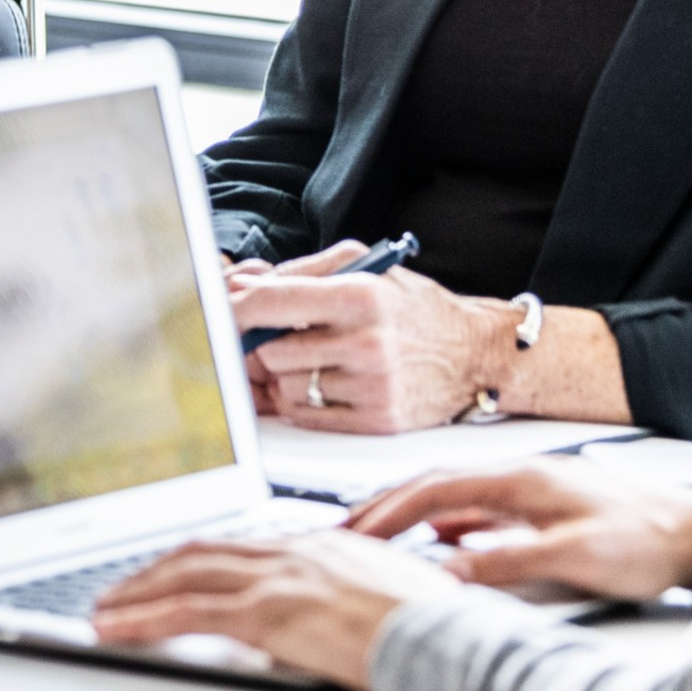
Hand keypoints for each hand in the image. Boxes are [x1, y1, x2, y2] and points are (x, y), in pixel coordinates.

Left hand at [90, 530, 466, 690]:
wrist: (457, 644)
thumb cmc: (445, 635)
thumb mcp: (402, 606)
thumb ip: (363, 606)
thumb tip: (350, 627)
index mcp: (330, 546)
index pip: (248, 544)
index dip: (203, 556)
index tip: (178, 568)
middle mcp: (298, 551)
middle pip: (206, 552)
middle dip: (156, 569)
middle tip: (122, 587)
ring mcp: (281, 578)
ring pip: (185, 575)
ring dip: (136, 592)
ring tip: (105, 610)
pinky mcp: (268, 613)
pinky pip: (187, 612)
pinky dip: (142, 619)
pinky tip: (116, 630)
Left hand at [230, 243, 502, 432]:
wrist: (476, 354)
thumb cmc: (412, 307)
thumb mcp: (365, 268)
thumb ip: (298, 273)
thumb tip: (239, 285)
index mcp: (361, 294)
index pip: (272, 300)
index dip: (232, 307)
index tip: (215, 311)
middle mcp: (367, 342)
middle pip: (269, 350)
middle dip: (263, 344)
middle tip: (277, 337)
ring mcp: (372, 386)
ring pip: (283, 385)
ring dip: (283, 374)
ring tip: (315, 358)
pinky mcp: (376, 422)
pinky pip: (304, 416)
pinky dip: (301, 400)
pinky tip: (326, 382)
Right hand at [342, 460, 691, 602]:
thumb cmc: (649, 538)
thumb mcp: (575, 557)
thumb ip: (507, 562)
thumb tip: (447, 570)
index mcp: (521, 480)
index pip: (433, 489)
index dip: (387, 513)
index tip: (352, 535)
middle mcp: (522, 478)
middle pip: (434, 486)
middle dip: (384, 508)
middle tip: (344, 532)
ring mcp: (532, 493)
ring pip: (453, 499)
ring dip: (411, 516)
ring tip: (376, 537)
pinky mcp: (544, 510)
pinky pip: (477, 512)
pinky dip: (444, 525)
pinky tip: (439, 543)